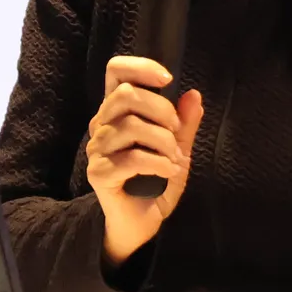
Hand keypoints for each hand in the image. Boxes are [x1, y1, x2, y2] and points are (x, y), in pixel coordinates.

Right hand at [86, 55, 204, 267]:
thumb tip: (193, 95)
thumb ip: (184, 123)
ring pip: (131, 126)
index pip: (116, 72)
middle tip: (176, 132)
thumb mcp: (177, 148)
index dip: (140, 67)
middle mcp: (102, 125)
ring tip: (175, 158)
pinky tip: (168, 170)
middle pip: (126, 95)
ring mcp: (97, 150)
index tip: (167, 79)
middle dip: (162, 110)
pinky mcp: (99, 174)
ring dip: (163, 141)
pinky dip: (157, 162)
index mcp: (117, 112)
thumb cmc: (155, 182)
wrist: (140, 224)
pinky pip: (131, 158)